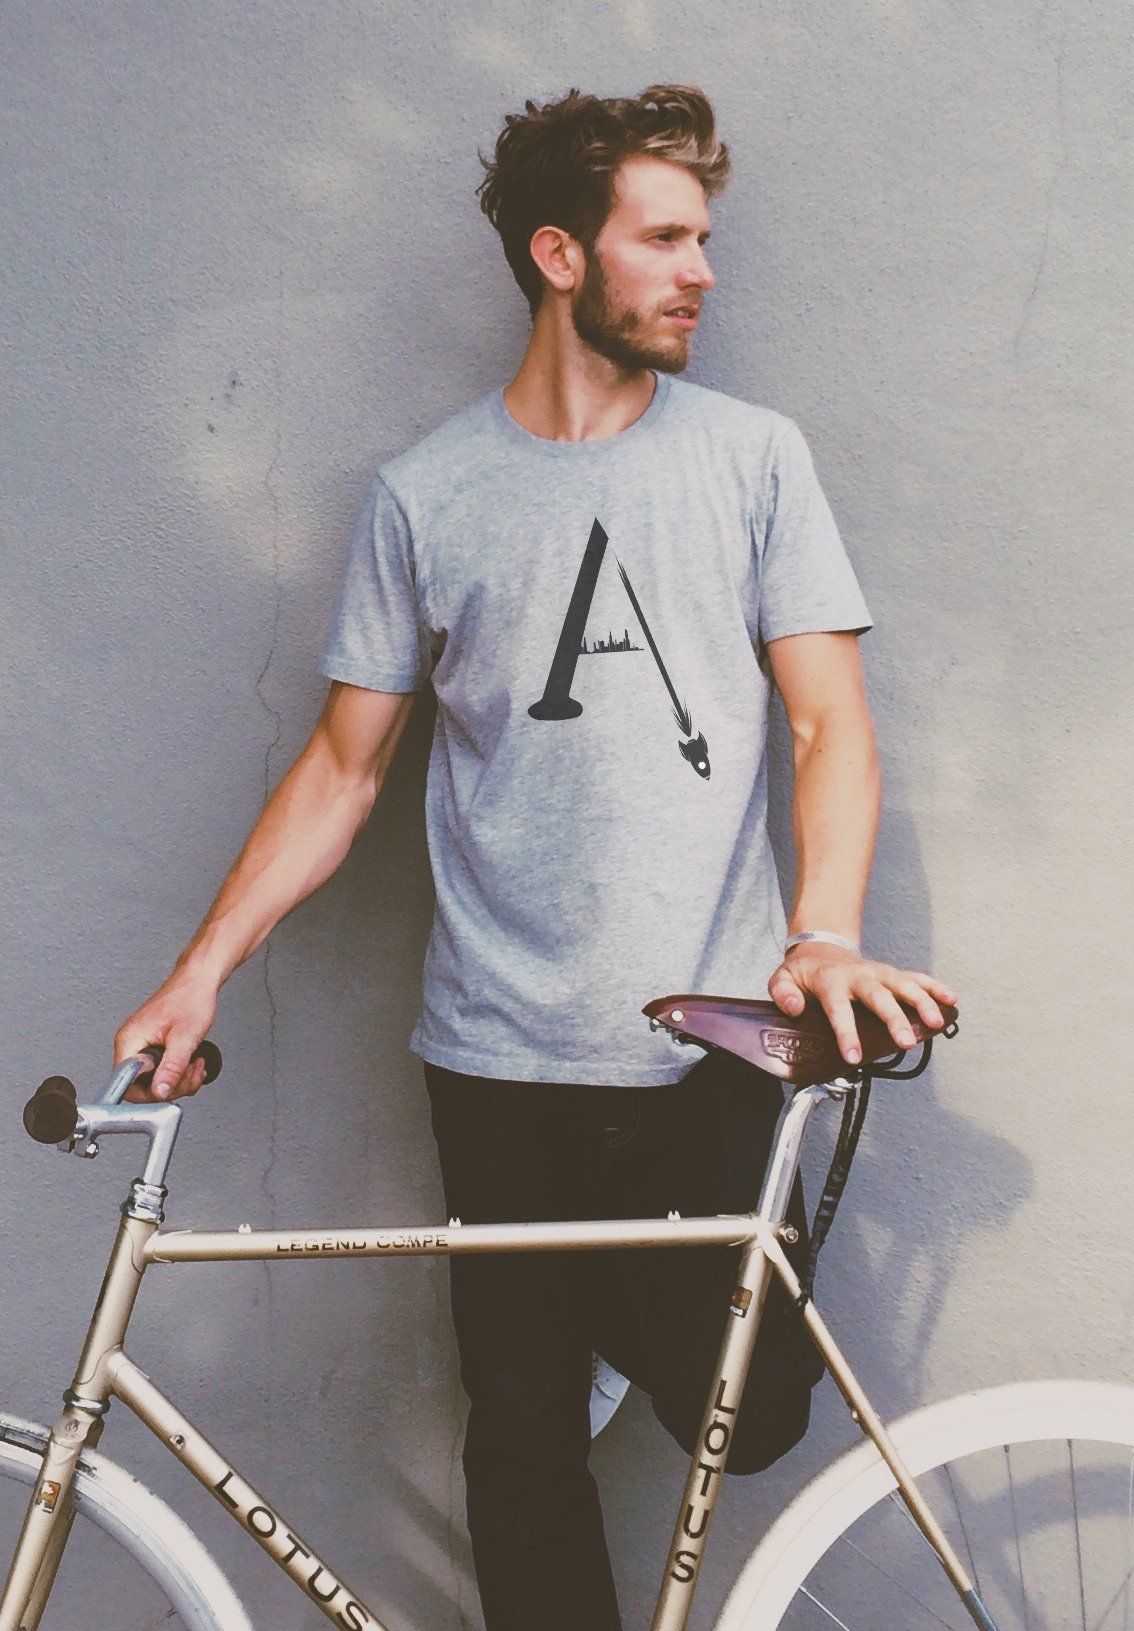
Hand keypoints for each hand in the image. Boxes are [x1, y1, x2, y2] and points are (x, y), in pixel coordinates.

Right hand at [113, 971, 218, 1101]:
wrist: (199, 980)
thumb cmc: (190, 997)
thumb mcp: (185, 1038)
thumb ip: (172, 1067)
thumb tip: (160, 1092)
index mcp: (130, 1041)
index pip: (126, 1084)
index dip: (149, 1092)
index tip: (170, 1087)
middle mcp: (131, 1043)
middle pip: (142, 1085)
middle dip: (171, 1085)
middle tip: (189, 1074)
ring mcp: (142, 1044)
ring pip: (155, 1079)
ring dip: (179, 1079)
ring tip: (194, 1065)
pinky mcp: (153, 1045)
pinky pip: (161, 1069)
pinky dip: (179, 1071)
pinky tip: (191, 1061)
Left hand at [768, 943, 956, 1064]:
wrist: (821, 947)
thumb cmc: (803, 973)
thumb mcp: (782, 979)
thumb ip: (782, 994)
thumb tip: (795, 1009)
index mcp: (830, 981)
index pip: (838, 1009)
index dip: (846, 1033)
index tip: (854, 1057)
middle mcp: (858, 975)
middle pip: (878, 996)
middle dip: (893, 1018)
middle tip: (905, 1042)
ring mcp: (879, 973)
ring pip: (903, 985)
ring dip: (921, 1002)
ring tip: (936, 1023)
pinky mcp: (892, 974)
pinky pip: (917, 978)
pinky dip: (935, 988)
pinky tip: (951, 1001)